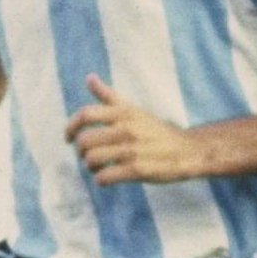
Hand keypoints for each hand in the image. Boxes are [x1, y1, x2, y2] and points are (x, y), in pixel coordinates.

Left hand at [66, 76, 201, 184]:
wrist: (188, 150)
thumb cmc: (156, 131)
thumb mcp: (134, 110)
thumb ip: (109, 97)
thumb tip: (89, 78)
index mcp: (124, 113)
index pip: (86, 115)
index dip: (71, 127)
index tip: (68, 138)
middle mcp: (126, 129)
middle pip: (85, 141)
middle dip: (81, 152)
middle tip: (89, 157)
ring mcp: (132, 150)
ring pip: (92, 160)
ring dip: (91, 167)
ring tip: (98, 168)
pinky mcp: (138, 170)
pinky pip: (105, 177)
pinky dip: (101, 180)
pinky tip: (108, 178)